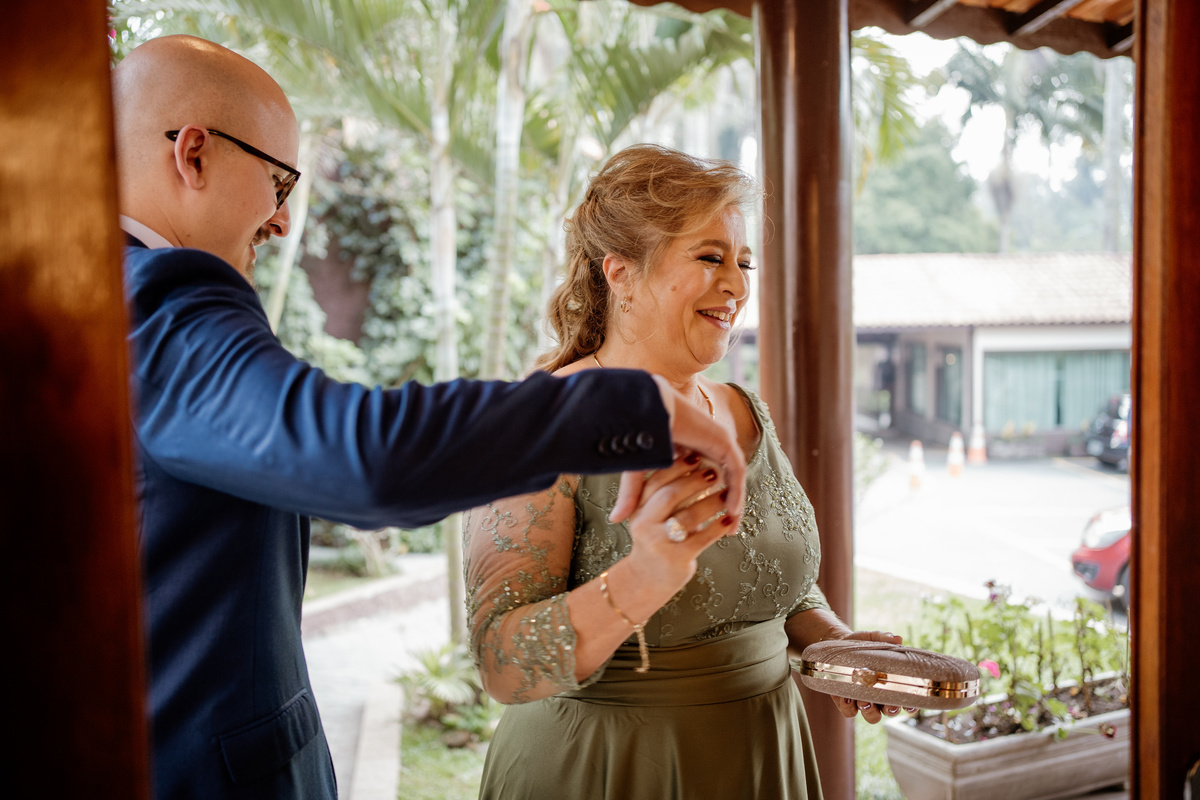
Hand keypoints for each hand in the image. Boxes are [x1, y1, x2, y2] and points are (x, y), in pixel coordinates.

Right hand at [610, 376, 745, 527]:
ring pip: (733, 478)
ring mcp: (718, 442)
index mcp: (690, 448)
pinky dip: (736, 491)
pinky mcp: (724, 441)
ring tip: (733, 527)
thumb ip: (632, 494)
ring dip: (735, 502)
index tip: (701, 528)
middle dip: (726, 505)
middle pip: (724, 480)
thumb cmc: (639, 435)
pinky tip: (732, 511)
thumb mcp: (637, 472)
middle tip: (729, 531)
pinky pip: (736, 471)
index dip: (703, 503)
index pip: (704, 479)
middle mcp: (707, 445)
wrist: (648, 409)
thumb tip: (614, 520)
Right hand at [619, 453, 736, 590]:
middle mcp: (644, 524)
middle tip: (713, 473)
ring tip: (725, 495)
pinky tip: (729, 520)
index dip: (676, 467)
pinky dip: (718, 526)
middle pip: (670, 495)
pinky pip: (703, 538)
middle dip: (694, 481)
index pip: (655, 481)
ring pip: (689, 516)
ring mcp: (660, 542)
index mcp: (637, 509)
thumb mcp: (652, 516)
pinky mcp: (677, 559)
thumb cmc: (657, 539)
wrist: (648, 580)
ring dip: (711, 502)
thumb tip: (687, 458)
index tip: (694, 456)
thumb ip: (665, 493)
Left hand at [829, 630, 906, 724]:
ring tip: (863, 700)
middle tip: (888, 704)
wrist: (837, 644)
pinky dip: (848, 707)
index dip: (911, 706)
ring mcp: (863, 700)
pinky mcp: (846, 701)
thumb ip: (884, 638)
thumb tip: (897, 639)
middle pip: (891, 711)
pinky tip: (846, 697)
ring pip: (872, 716)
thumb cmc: (862, 643)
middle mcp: (880, 696)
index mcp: (891, 683)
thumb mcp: (872, 638)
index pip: (907, 700)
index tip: (909, 705)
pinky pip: (850, 712)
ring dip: (870, 711)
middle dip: (891, 710)